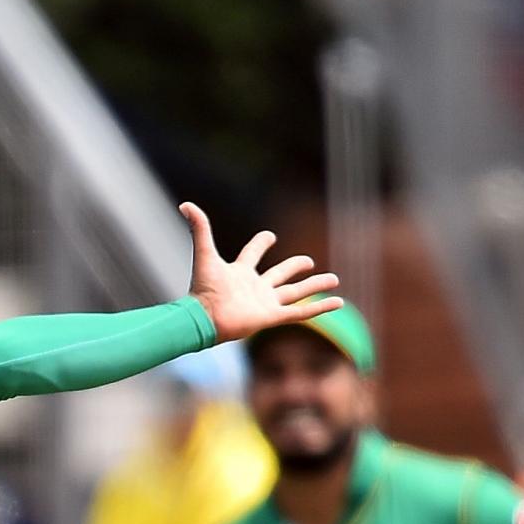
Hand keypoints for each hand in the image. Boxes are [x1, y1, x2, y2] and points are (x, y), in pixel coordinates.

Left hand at [182, 203, 341, 343]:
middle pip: (280, 274)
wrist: (204, 319)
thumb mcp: (205, 254)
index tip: (269, 236)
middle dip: (295, 266)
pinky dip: (320, 308)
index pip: (253, 253)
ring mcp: (265, 303)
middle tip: (309, 261)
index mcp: (240, 272)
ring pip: (296, 293)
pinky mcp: (272, 317)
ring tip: (334, 279)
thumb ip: (199, 228)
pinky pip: (300, 313)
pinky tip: (338, 302)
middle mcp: (255, 287)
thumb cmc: (203, 290)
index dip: (260, 243)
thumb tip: (185, 204)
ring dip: (315, 286)